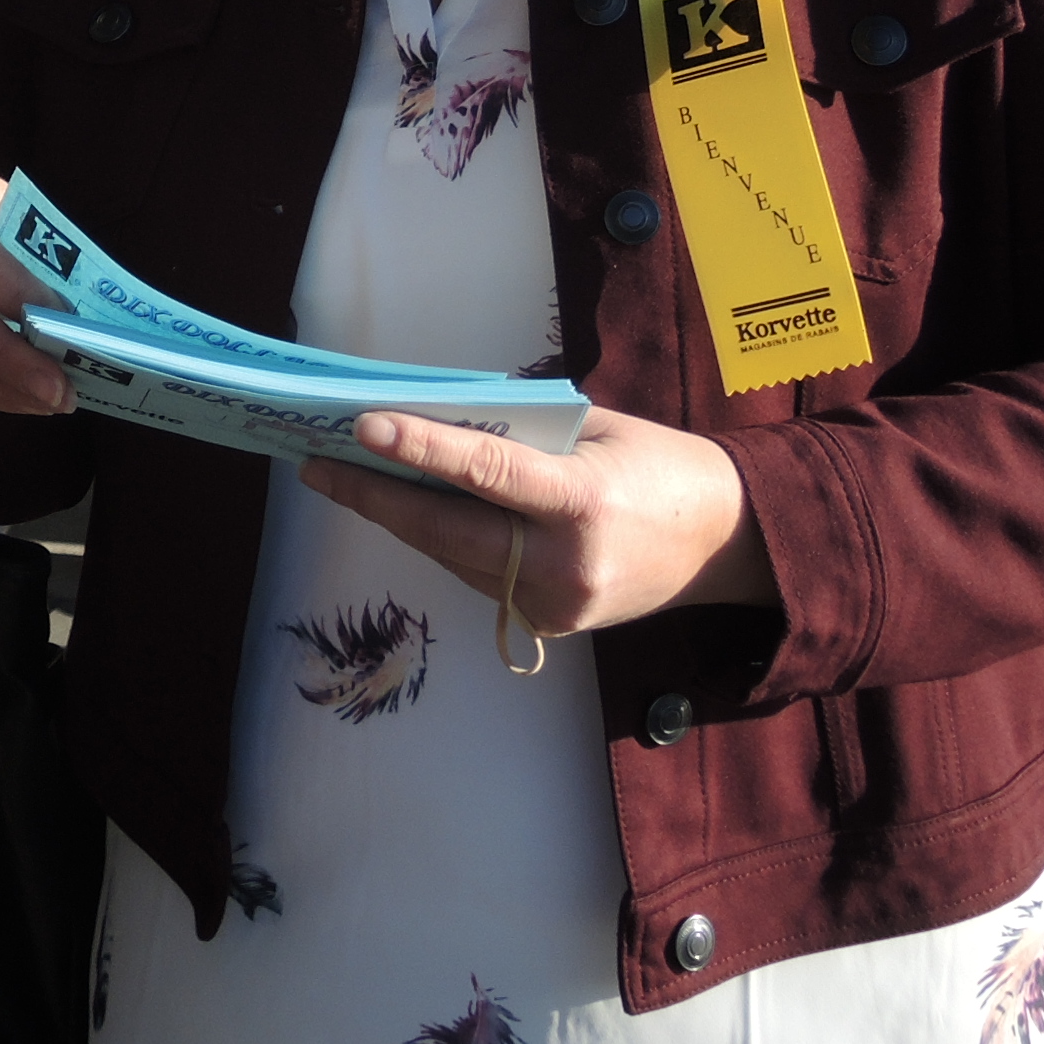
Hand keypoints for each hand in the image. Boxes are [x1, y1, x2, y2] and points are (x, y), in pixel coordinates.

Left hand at [300, 404, 774, 635]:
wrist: (725, 543)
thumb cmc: (659, 466)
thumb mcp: (597, 429)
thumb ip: (522, 432)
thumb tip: (438, 420)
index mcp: (584, 502)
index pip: (486, 473)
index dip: (419, 451)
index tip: (364, 426)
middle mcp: (567, 564)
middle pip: (449, 532)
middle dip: (376, 497)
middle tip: (318, 464)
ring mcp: (557, 604)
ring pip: (454, 558)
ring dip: (400, 520)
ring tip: (347, 478)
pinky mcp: (551, 623)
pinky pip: (479, 576)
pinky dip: (444, 542)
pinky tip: (409, 511)